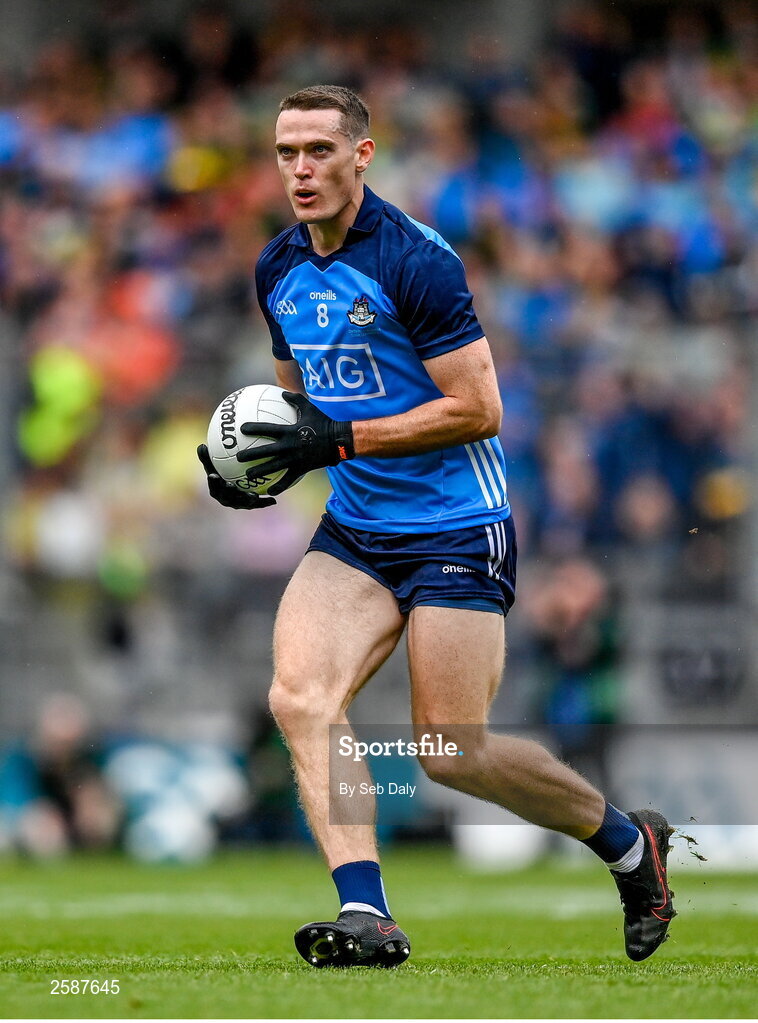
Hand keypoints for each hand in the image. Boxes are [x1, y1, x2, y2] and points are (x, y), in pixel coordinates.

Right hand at [197, 444, 275, 508]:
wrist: (234, 482)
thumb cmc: (221, 471)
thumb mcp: (214, 464)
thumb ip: (207, 457)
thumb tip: (201, 445)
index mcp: (217, 491)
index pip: (214, 489)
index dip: (213, 484)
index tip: (213, 475)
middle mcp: (228, 500)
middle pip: (227, 498)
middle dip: (228, 493)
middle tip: (231, 485)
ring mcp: (240, 503)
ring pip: (243, 503)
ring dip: (248, 500)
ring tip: (253, 495)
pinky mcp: (252, 504)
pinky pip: (259, 504)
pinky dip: (265, 502)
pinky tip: (274, 500)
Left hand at [236, 392, 353, 496]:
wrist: (338, 441)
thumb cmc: (324, 423)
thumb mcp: (310, 408)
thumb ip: (295, 399)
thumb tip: (283, 392)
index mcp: (289, 431)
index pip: (267, 429)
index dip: (253, 428)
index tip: (241, 429)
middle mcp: (289, 446)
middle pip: (264, 451)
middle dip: (249, 454)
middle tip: (237, 457)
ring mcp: (294, 459)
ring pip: (272, 467)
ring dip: (259, 472)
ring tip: (247, 476)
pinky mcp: (301, 469)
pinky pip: (288, 480)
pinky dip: (279, 486)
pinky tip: (270, 492)